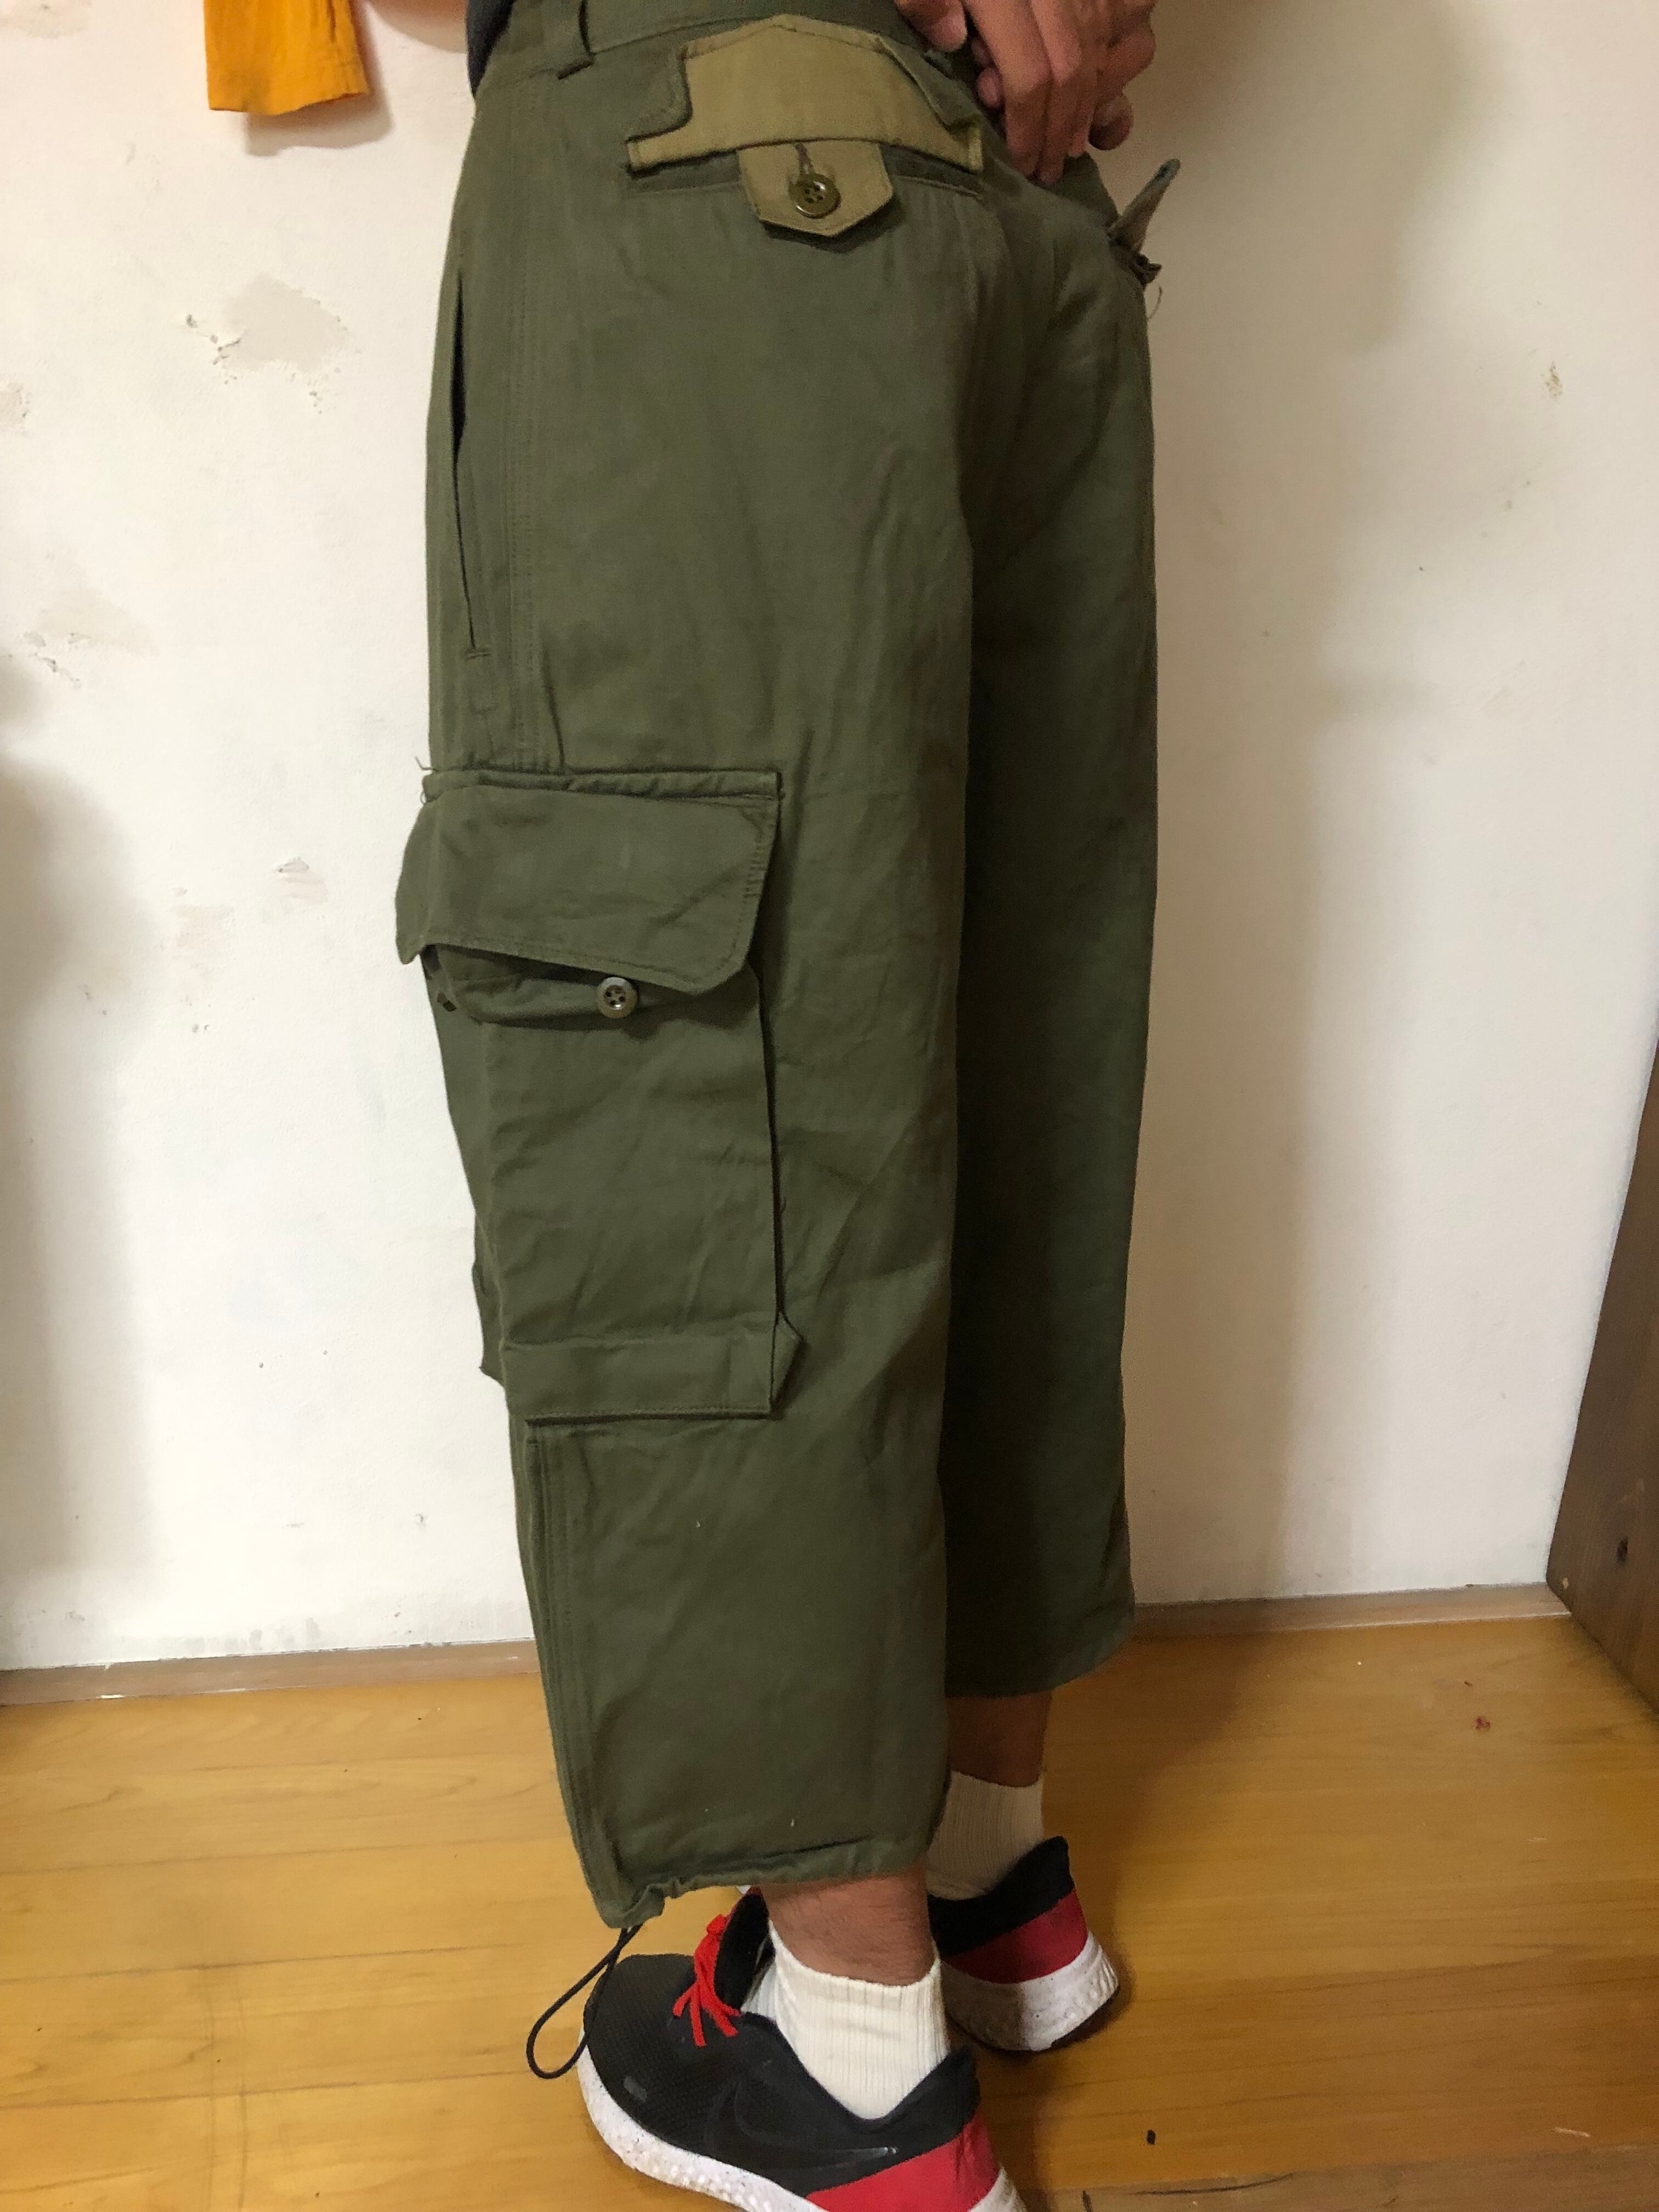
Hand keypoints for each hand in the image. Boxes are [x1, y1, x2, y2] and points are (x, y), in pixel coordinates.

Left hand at [894, 0, 1155, 181]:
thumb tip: (952, 39)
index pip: (1030, 73)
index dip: (1027, 128)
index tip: (1020, 162)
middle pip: (1073, 68)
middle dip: (1061, 128)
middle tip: (1046, 168)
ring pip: (1116, 42)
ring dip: (1097, 99)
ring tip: (1074, 138)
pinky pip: (1134, 11)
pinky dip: (1124, 52)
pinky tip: (1104, 86)